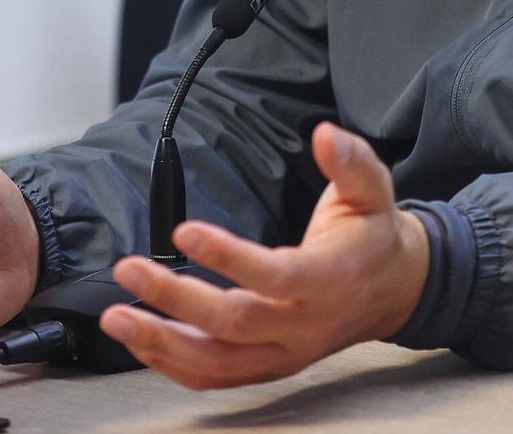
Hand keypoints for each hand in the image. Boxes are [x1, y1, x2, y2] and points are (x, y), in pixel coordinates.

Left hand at [99, 121, 429, 388]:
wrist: (395, 290)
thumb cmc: (372, 236)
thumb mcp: (372, 189)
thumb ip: (350, 160)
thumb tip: (325, 135)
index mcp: (330, 280)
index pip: (274, 277)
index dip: (227, 257)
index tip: (183, 231)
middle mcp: (306, 326)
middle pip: (234, 323)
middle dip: (175, 299)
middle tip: (130, 270)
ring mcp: (286, 353)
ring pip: (218, 362)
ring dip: (161, 342)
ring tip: (118, 315)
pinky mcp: (269, 366)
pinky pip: (216, 377)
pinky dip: (173, 364)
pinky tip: (142, 338)